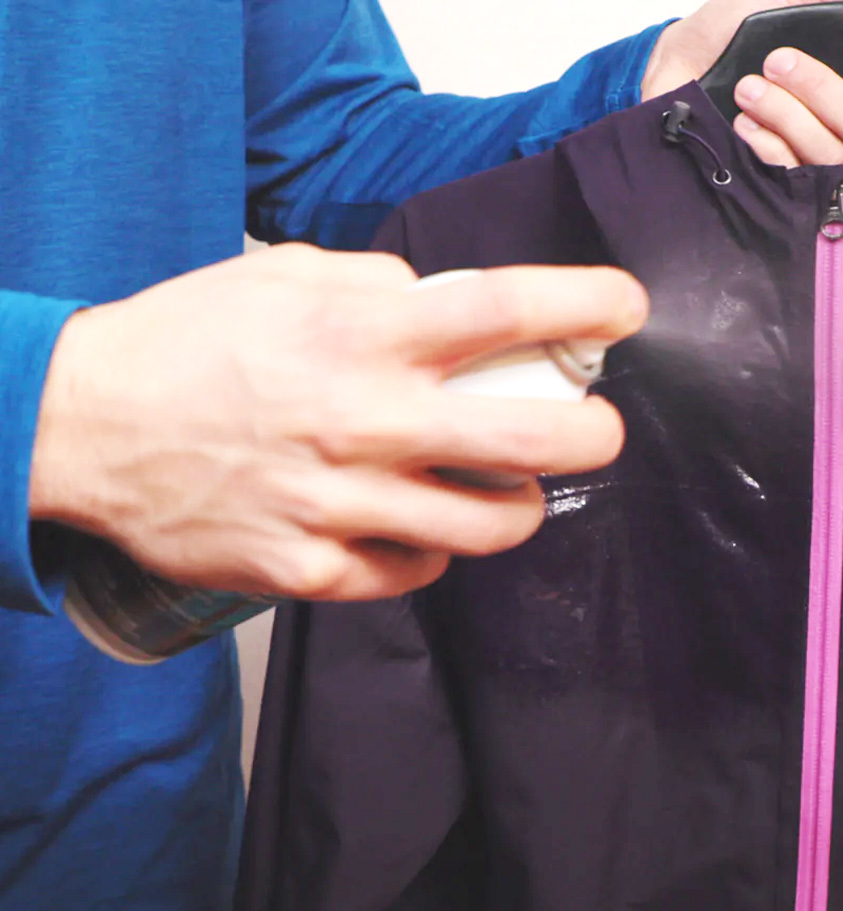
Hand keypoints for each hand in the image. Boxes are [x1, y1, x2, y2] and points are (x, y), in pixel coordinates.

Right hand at [29, 246, 644, 600]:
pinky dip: (431, 549)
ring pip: (485, 526)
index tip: (626, 308)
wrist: (88, 426)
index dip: (584, 304)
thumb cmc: (186, 343)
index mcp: (360, 337)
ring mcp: (338, 505)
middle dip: (593, 437)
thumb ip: (377, 284)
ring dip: (518, 507)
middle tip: (599, 431)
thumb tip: (444, 303)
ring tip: (510, 488)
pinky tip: (415, 525)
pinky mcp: (308, 567)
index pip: (502, 310)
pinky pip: (411, 572)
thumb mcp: (281, 278)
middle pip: (528, 441)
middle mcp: (363, 422)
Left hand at [642, 0, 842, 165]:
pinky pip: (780, 177)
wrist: (677, 57)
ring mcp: (791, 161)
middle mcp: (822, 132)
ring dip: (785, 116)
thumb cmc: (734, 28)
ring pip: (820, 155)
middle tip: (777, 62)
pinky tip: (740, 123)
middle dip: (824, 93)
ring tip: (749, 86)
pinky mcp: (756, 183)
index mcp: (841, 95)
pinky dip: (763, 146)